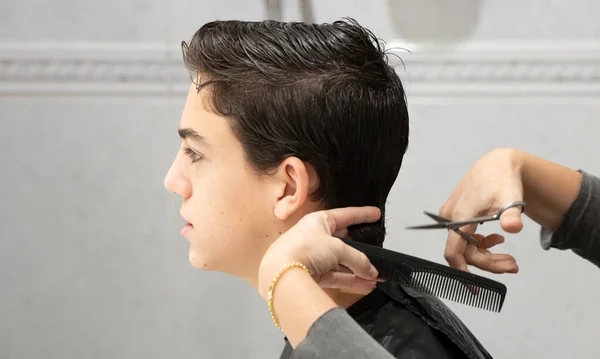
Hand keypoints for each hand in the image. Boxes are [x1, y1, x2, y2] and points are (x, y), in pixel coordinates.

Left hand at [258, 206, 380, 299]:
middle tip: (377, 255)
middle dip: (360, 252)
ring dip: (357, 270)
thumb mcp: (338, 248)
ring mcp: (310, 257)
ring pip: (339, 263)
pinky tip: (365, 284)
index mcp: (316, 221)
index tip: (375, 214)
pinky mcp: (309, 275)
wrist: (281, 273)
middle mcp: (312, 238)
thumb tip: (371, 271)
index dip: (361, 215)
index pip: (344, 216)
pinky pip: (334, 276)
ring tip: (376, 276)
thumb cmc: (303, 250)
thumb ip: (358, 259)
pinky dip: (350, 280)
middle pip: (342, 243)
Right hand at [439, 148, 523, 273]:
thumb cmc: (502, 178)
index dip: (462, 271)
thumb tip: (513, 227)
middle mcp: (451, 217)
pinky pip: (464, 238)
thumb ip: (511, 213)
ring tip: (509, 256)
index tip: (475, 286)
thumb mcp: (510, 196)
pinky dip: (481, 245)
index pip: (454, 251)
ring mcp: (452, 216)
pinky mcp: (456, 215)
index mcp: (460, 215)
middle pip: (463, 252)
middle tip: (513, 266)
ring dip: (486, 256)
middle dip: (488, 263)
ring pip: (465, 246)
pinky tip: (496, 240)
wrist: (497, 164)